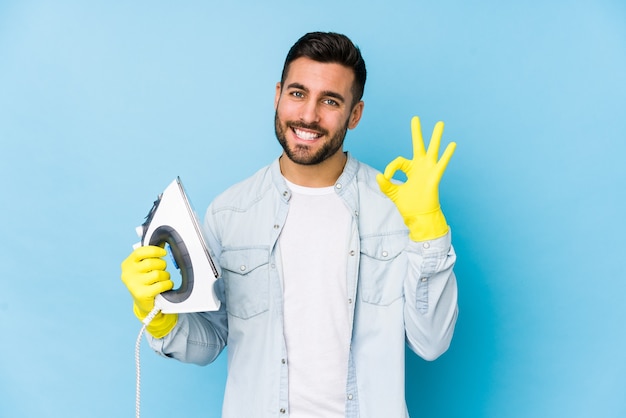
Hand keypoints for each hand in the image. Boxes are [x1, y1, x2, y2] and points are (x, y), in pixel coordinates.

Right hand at [120, 245, 176, 337]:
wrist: (143, 303)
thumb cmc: (145, 281)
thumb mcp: (143, 267)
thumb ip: (149, 256)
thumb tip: (162, 240)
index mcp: (127, 264)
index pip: (140, 252)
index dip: (154, 250)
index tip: (163, 252)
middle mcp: (128, 274)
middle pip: (151, 263)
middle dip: (162, 265)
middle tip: (163, 269)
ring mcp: (134, 285)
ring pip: (157, 274)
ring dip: (165, 276)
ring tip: (164, 278)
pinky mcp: (142, 294)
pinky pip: (161, 285)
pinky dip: (167, 284)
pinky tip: (166, 285)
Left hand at [376, 116, 455, 240]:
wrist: (419, 216)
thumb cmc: (409, 205)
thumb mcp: (393, 194)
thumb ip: (386, 185)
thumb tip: (379, 176)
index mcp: (410, 169)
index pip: (399, 161)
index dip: (391, 167)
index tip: (387, 177)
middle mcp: (420, 167)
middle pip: (418, 145)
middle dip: (416, 132)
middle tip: (415, 118)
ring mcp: (428, 170)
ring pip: (433, 150)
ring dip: (436, 137)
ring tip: (439, 124)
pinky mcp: (434, 177)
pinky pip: (442, 164)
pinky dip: (447, 155)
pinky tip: (452, 144)